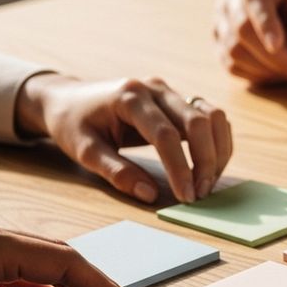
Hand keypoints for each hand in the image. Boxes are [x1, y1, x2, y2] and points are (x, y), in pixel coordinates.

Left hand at [15, 74, 231, 203]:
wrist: (68, 98)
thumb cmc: (73, 124)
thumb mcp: (84, 150)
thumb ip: (117, 172)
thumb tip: (150, 195)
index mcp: (129, 97)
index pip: (165, 134)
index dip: (180, 168)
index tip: (186, 196)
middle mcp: (155, 89)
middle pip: (198, 121)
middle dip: (206, 161)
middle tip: (200, 194)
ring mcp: (171, 92)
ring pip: (213, 116)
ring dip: (218, 151)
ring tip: (207, 182)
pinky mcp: (180, 100)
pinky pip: (212, 118)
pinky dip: (218, 143)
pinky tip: (208, 167)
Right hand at [215, 0, 286, 83]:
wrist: (286, 5)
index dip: (265, 25)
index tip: (277, 46)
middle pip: (241, 28)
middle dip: (270, 56)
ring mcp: (222, 17)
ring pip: (232, 49)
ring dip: (263, 68)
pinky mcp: (219, 38)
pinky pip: (230, 63)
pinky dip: (253, 74)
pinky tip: (273, 73)